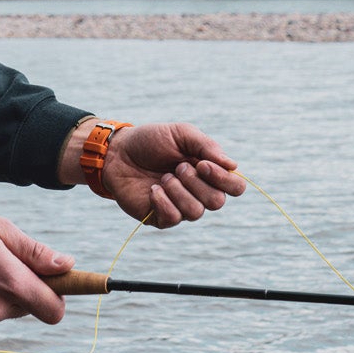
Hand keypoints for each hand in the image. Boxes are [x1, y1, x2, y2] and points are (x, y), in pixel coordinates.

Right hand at [0, 208, 71, 330]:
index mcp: (9, 282)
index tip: (56, 281)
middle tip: (4, 259)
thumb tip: (67, 265)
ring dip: (0, 292)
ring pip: (5, 310)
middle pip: (30, 307)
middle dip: (25, 287)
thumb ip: (35, 252)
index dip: (60, 296)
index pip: (53, 310)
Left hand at [95, 122, 244, 227]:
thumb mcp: (180, 134)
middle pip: (218, 202)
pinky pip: (173, 218)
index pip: (235, 187)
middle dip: (197, 183)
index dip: (223, 179)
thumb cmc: (151, 141)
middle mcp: (199, 192)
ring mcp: (181, 207)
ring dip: (178, 191)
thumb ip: (207, 146)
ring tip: (163, 177)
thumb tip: (233, 166)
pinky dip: (163, 201)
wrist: (118, 152)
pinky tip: (152, 189)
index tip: (202, 163)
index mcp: (208, 172)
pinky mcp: (162, 218)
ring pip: (196, 212)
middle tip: (177, 166)